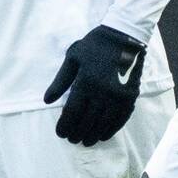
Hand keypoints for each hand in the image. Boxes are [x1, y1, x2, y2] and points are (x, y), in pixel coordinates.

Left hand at [43, 24, 145, 146]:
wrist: (124, 35)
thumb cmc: (95, 45)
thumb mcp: (73, 57)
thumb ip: (60, 80)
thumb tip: (47, 100)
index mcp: (85, 82)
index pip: (72, 112)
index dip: (65, 126)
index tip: (61, 133)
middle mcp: (102, 92)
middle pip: (87, 121)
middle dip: (78, 133)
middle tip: (72, 139)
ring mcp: (118, 96)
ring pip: (104, 123)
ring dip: (94, 134)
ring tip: (86, 141)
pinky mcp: (130, 96)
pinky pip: (120, 119)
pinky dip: (111, 129)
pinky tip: (104, 135)